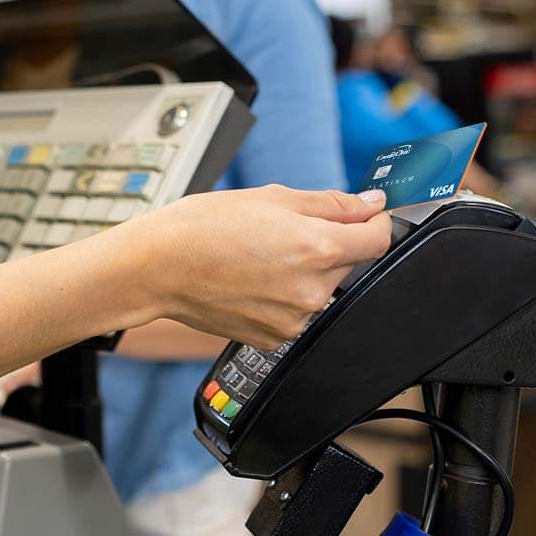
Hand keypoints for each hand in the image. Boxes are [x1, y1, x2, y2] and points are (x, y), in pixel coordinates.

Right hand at [131, 185, 392, 350]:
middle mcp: (312, 290)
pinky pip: (295, 312)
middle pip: (348, 262)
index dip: (373, 221)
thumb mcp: (272, 197)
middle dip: (328, 244)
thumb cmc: (203, 227)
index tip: (361, 214)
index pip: (378, 238)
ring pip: (320, 288)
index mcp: (317, 248)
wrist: (157, 267)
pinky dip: (282, 295)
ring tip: (259, 257)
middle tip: (283, 231)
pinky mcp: (274, 337)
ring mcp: (294, 319)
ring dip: (304, 271)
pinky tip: (251, 279)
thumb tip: (371, 203)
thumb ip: (331, 203)